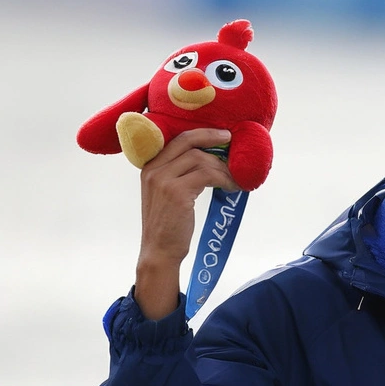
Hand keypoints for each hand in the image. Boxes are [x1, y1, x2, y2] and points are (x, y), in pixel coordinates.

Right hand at [134, 128, 238, 318]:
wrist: (159, 251)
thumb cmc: (169, 225)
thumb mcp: (166, 194)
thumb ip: (179, 174)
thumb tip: (210, 159)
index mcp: (149, 167)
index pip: (178, 139)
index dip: (202, 134)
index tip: (222, 134)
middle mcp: (153, 170)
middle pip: (189, 143)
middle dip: (214, 140)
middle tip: (233, 144)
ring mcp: (163, 180)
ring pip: (201, 160)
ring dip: (224, 168)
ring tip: (235, 178)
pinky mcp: (177, 193)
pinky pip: (208, 176)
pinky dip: (224, 179)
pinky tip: (232, 187)